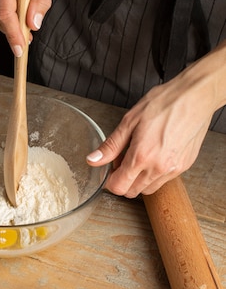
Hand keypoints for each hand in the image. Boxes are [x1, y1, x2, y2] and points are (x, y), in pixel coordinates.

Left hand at [86, 69, 215, 197]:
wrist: (195, 97)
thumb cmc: (164, 103)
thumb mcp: (129, 121)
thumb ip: (111, 146)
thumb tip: (93, 160)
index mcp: (141, 156)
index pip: (119, 187)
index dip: (110, 181)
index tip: (110, 171)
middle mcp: (158, 167)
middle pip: (133, 192)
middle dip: (124, 181)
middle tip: (123, 161)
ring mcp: (173, 169)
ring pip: (149, 189)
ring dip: (139, 179)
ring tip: (139, 157)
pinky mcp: (184, 166)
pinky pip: (164, 180)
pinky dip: (155, 174)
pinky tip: (154, 155)